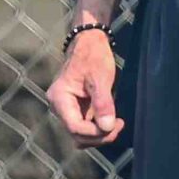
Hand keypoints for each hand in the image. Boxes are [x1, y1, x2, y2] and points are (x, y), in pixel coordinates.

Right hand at [46, 29, 122, 148]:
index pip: (74, 127)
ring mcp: (67, 109)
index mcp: (59, 98)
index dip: (95, 132)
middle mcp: (59, 106)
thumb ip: (102, 103)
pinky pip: (85, 127)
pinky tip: (111, 121)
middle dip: (99, 135)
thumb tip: (107, 127)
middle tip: (120, 125)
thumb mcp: (100, 78)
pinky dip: (98, 129)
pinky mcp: (76, 109)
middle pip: (77, 135)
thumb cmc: (92, 56)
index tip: (115, 124)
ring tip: (117, 123)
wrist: (89, 43)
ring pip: (81, 134)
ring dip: (99, 135)